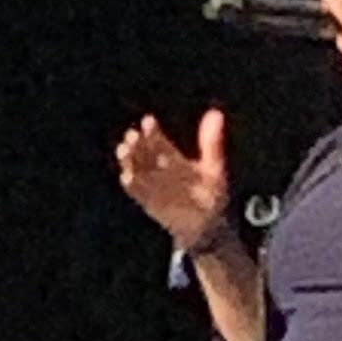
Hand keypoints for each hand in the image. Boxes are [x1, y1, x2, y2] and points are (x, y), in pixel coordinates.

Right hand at [116, 110, 229, 250]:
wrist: (208, 227)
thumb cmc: (211, 195)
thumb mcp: (213, 168)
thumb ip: (212, 143)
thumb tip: (216, 113)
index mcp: (172, 157)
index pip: (158, 140)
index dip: (152, 131)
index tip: (148, 122)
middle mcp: (159, 168)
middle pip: (143, 152)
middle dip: (137, 144)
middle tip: (132, 136)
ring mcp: (152, 185)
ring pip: (136, 168)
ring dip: (129, 160)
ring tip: (125, 150)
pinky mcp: (148, 201)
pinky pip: (137, 191)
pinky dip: (132, 184)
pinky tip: (128, 176)